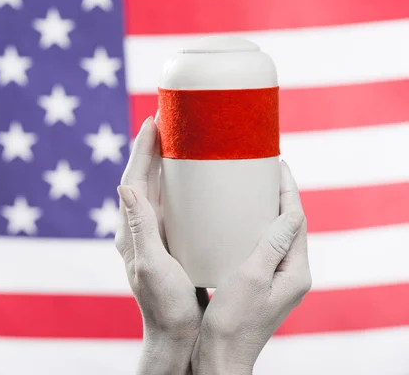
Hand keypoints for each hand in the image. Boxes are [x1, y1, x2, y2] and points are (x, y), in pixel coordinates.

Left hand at [116, 117, 205, 374]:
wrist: (176, 334)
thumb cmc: (164, 305)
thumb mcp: (152, 265)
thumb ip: (139, 227)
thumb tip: (124, 185)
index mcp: (130, 231)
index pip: (131, 180)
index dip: (141, 151)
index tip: (152, 122)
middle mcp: (139, 228)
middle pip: (143, 178)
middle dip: (152, 149)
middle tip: (169, 121)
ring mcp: (154, 234)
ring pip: (156, 189)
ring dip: (164, 163)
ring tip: (181, 139)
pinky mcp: (170, 240)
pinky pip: (171, 204)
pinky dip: (178, 185)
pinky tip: (195, 177)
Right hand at [193, 161, 311, 374]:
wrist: (220, 354)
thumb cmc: (233, 321)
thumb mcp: (252, 278)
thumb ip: (273, 245)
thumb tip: (292, 212)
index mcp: (295, 271)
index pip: (297, 220)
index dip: (288, 190)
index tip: (277, 163)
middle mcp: (291, 273)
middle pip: (290, 225)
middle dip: (280, 195)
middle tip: (263, 169)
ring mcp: (277, 279)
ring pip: (277, 235)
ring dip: (268, 210)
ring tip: (252, 188)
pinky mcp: (261, 283)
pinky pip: (264, 247)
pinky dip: (255, 228)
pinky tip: (238, 221)